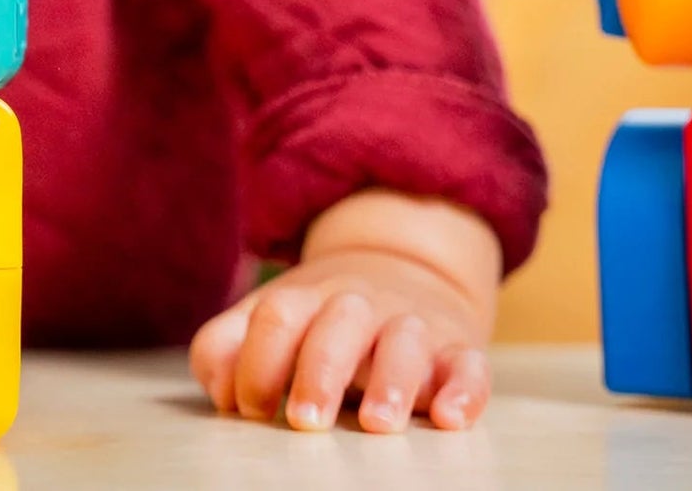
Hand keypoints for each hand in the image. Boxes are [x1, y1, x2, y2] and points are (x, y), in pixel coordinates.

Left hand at [189, 247, 491, 434]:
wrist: (404, 267)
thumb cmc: (319, 317)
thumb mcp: (269, 319)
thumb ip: (226, 347)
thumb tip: (222, 393)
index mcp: (306, 297)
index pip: (277, 315)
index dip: (258, 361)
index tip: (250, 409)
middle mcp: (360, 305)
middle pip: (338, 324)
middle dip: (320, 372)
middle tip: (304, 422)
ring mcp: (411, 323)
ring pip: (405, 340)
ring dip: (392, 380)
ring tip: (378, 424)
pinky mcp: (458, 349)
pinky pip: (470, 364)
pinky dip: (464, 389)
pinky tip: (448, 417)